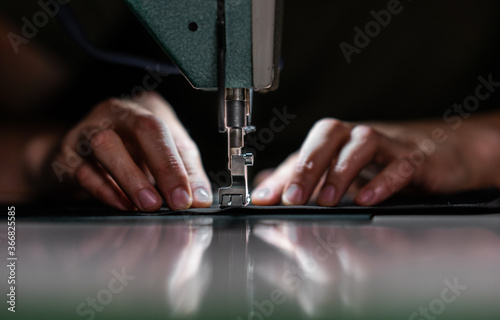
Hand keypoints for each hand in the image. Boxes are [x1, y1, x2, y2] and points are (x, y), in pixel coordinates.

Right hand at [48, 92, 211, 210]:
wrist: (77, 154)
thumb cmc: (128, 151)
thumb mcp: (163, 155)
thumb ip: (185, 173)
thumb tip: (201, 197)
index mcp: (142, 111)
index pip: (163, 130)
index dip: (176, 165)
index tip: (187, 197)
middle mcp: (114, 114)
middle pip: (142, 129)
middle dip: (163, 166)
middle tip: (174, 201)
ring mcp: (86, 132)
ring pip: (105, 146)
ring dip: (131, 179)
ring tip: (148, 205)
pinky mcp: (66, 157)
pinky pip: (82, 171)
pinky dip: (104, 190)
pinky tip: (122, 204)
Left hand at [251, 117, 499, 205]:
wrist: (441, 151)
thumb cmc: (384, 160)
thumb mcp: (338, 170)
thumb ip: (301, 180)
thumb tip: (263, 190)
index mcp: (336, 139)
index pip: (303, 152)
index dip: (281, 175)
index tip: (264, 200)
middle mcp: (358, 136)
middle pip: (327, 136)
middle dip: (305, 167)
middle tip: (290, 198)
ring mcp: (389, 144)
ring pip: (362, 144)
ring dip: (340, 171)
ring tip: (324, 200)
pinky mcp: (417, 158)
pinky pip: (401, 165)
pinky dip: (383, 182)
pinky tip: (367, 198)